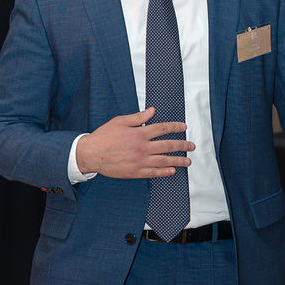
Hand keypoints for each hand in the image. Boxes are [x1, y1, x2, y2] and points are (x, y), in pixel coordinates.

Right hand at [76, 106, 194, 178]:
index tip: (184, 127)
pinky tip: (172, 171)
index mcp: (140, 133)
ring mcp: (140, 161)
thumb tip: (152, 111)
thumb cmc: (104, 136)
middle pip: (168, 146)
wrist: (92, 154)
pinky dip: (164, 172)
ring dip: (178, 161)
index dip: (175, 127)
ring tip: (188, 161)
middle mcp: (143, 147)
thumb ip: (138, 117)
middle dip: (182, 145)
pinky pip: (154, 172)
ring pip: (164, 161)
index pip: (163, 128)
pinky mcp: (136, 172)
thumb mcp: (120, 122)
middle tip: (192, 146)